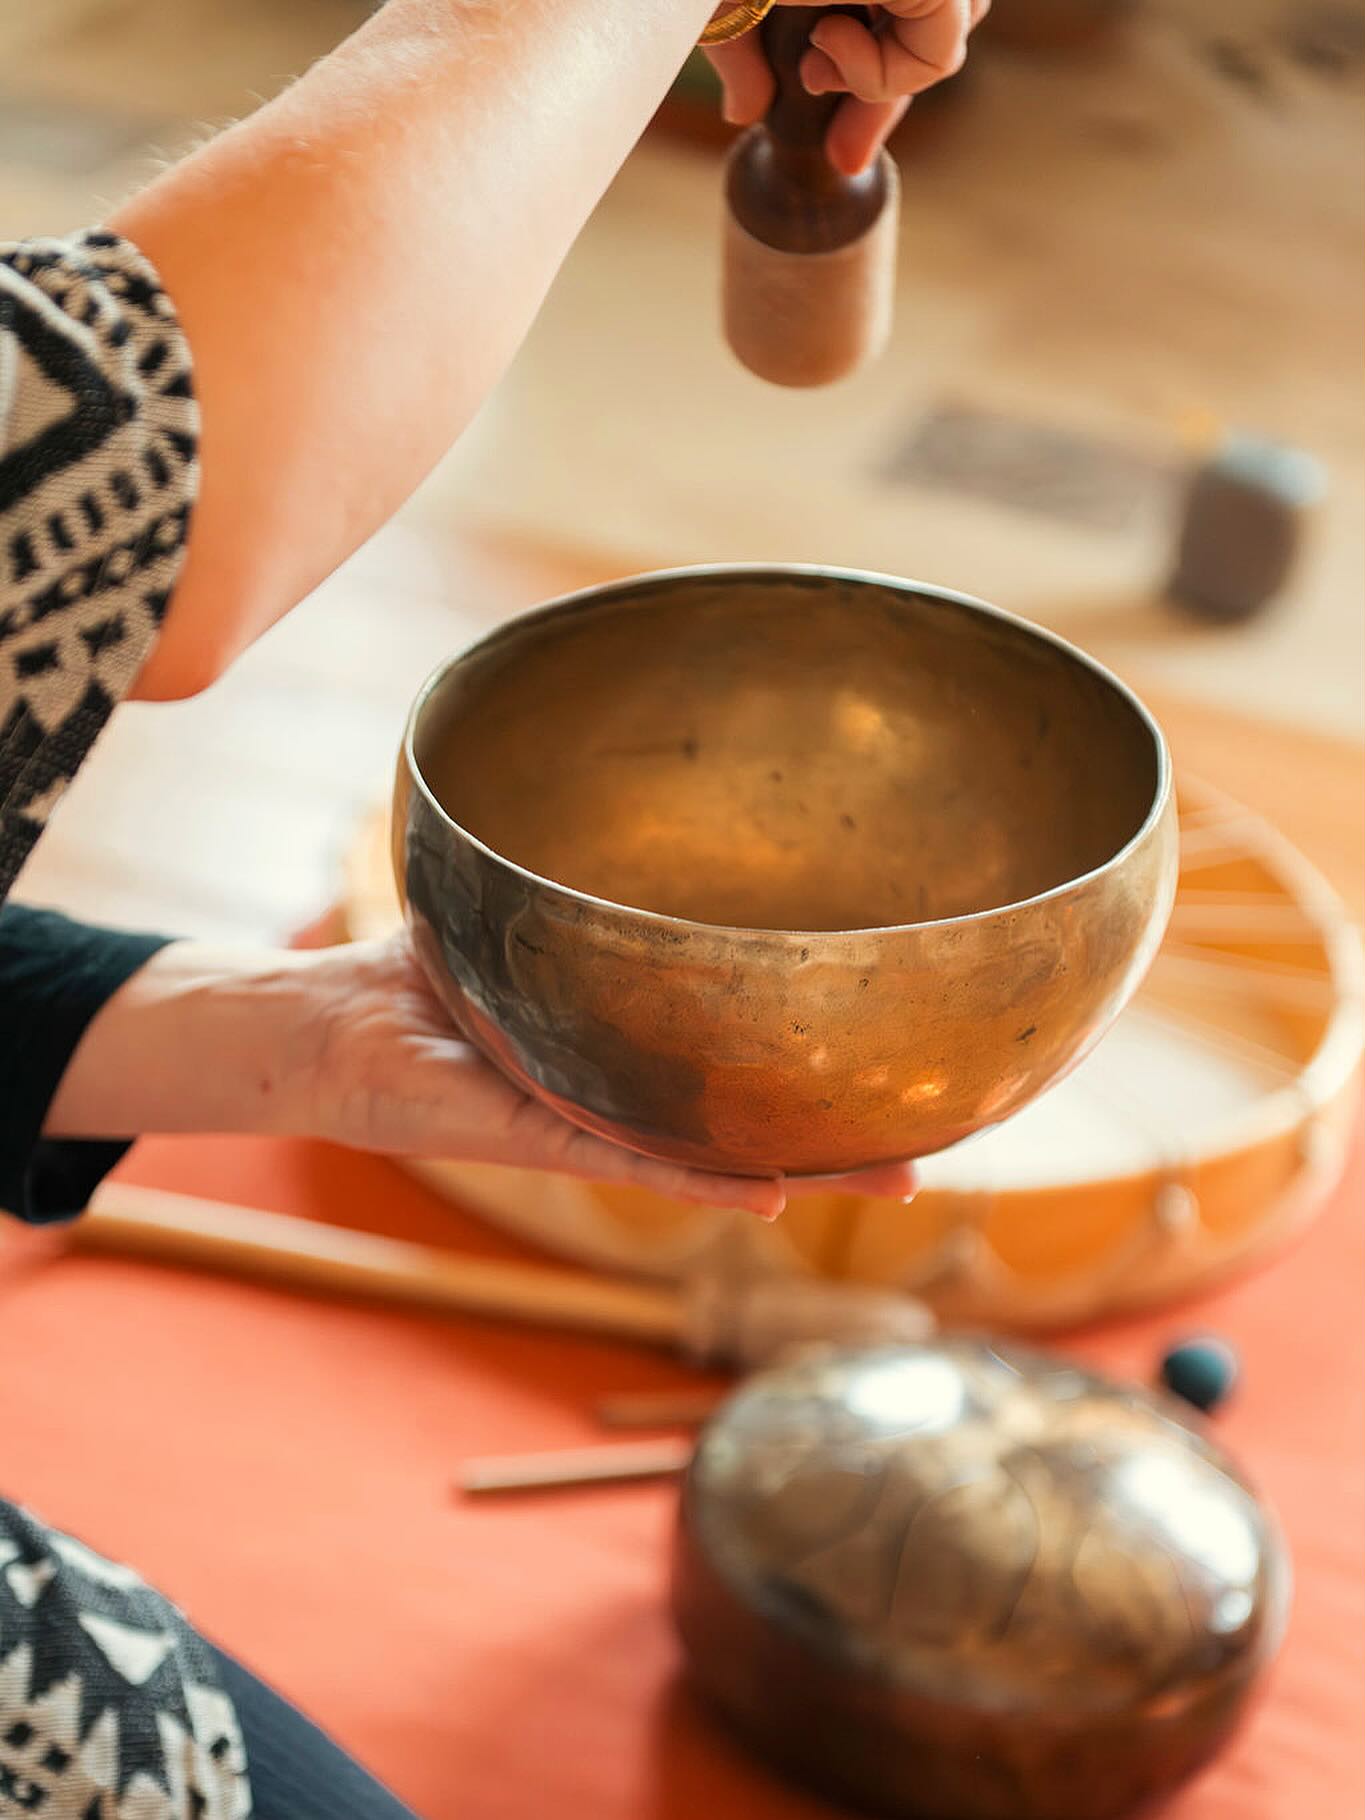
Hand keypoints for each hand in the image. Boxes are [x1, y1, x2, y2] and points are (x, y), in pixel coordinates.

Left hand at [298, 932, 918, 1218]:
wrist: (325, 1028)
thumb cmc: (421, 973)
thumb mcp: (521, 908)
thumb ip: (582, 879)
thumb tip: (643, 797)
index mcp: (634, 1045)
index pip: (745, 1054)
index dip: (823, 1060)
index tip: (906, 1055)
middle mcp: (629, 1092)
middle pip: (758, 1118)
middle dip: (849, 1129)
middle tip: (939, 1139)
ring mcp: (594, 1119)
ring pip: (722, 1155)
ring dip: (811, 1165)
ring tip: (897, 1176)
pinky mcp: (543, 1135)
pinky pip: (637, 1162)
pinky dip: (707, 1178)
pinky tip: (778, 1188)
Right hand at [704, 1, 988, 175]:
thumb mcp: (727, 11)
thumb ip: (747, 61)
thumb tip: (744, 114)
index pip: (909, 20)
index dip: (883, 86)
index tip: (846, 150)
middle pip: (940, 30)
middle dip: (888, 95)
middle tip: (842, 150)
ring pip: (949, 40)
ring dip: (879, 74)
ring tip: (814, 57)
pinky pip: (943, 51)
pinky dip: (886, 72)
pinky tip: (825, 42)